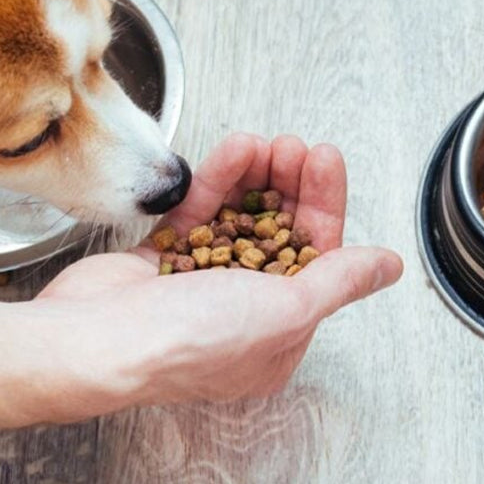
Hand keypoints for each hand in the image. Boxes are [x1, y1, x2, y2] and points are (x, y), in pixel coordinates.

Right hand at [33, 133, 402, 409]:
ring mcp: (199, 284)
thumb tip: (388, 266)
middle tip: (294, 146)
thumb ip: (338, 280)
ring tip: (263, 142)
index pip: (316, 258)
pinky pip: (198, 213)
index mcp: (277, 337)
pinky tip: (234, 150)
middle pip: (278, 233)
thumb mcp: (285, 311)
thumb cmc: (188, 341)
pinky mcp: (161, 260)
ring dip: (255, 176)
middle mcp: (240, 312)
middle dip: (290, 185)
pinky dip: (217, 181)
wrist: (95, 340)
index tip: (324, 159)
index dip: (322, 204)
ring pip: (238, 217)